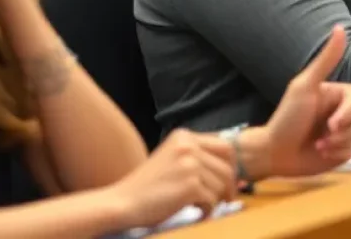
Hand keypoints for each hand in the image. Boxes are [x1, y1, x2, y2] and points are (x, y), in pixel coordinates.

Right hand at [107, 130, 235, 228]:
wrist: (120, 203)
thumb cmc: (147, 188)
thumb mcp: (172, 160)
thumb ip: (196, 157)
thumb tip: (230, 169)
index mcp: (185, 136)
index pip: (224, 147)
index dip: (230, 166)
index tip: (228, 182)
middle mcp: (189, 145)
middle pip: (227, 166)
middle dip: (228, 186)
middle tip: (225, 200)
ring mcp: (190, 164)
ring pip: (221, 185)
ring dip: (214, 200)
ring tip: (201, 207)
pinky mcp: (190, 185)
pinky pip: (212, 200)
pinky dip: (207, 210)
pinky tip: (196, 214)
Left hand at [243, 24, 350, 179]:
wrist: (274, 154)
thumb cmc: (288, 117)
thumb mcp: (304, 86)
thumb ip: (325, 59)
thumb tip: (339, 27)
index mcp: (336, 95)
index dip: (349, 113)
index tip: (332, 125)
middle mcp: (342, 111)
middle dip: (347, 131)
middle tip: (325, 138)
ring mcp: (343, 132)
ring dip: (340, 144)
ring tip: (319, 147)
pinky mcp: (341, 151)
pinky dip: (337, 155)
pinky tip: (321, 154)